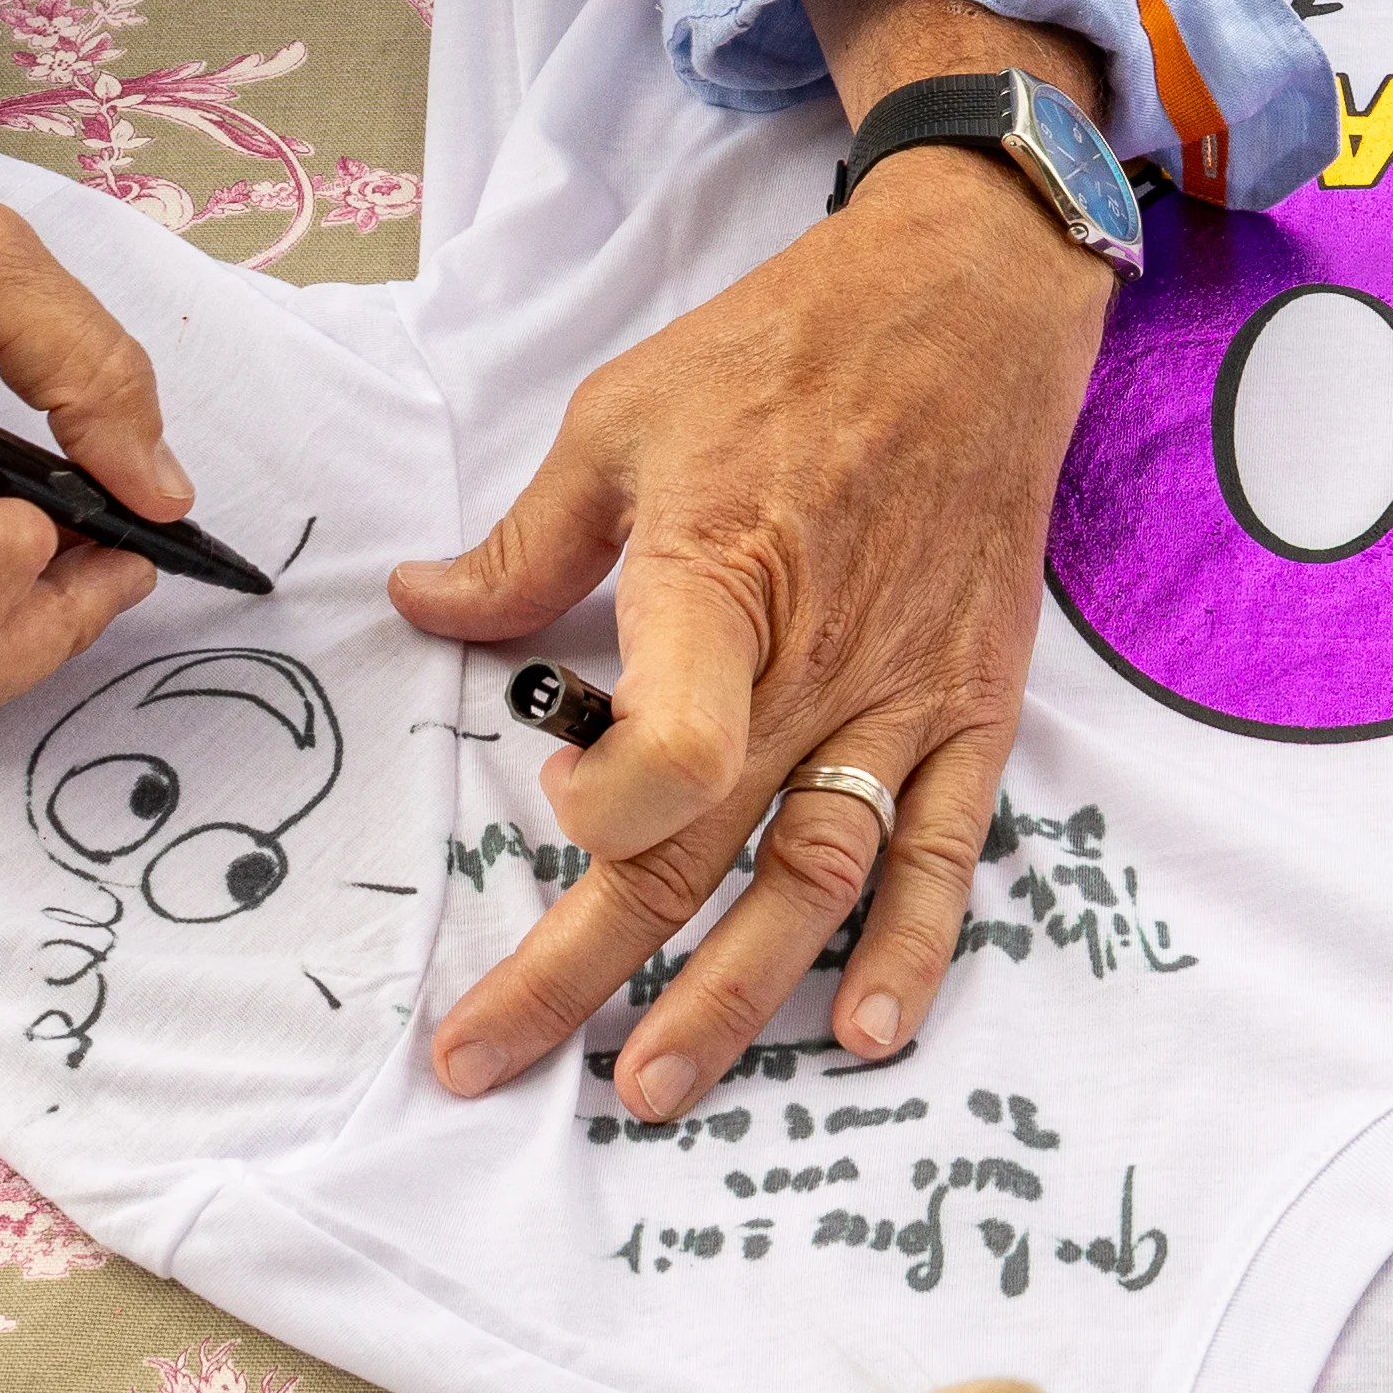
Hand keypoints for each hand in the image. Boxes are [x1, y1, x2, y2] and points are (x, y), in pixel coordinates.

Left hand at [391, 0, 1114, 1115]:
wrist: (967, 306)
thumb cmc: (785, 349)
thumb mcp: (621, 415)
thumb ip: (525, 541)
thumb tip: (423, 607)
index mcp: (722, 581)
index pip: (672, 754)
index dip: (599, 811)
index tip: (549, 803)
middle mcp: (818, 665)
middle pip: (703, 853)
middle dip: (590, 973)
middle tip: (496, 1061)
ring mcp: (902, 696)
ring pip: (815, 882)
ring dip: (735, 998)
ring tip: (653, 1085)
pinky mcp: (969, 705)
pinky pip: (947, 849)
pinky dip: (915, 947)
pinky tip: (871, 1031)